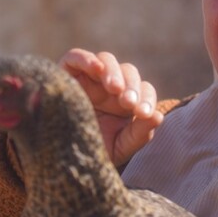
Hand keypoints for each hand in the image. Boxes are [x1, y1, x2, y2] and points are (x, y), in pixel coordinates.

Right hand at [59, 49, 162, 166]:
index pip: (144, 90)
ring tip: (114, 89)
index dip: (147, 99)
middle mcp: (109, 86)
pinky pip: (76, 56)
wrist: (60, 159)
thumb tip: (157, 117)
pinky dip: (86, 59)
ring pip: (107, 60)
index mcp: (126, 101)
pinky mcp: (66, 73)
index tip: (143, 114)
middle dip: (132, 86)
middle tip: (128, 103)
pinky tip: (96, 69)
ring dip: (114, 72)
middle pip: (128, 71)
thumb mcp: (120, 146)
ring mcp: (88, 77)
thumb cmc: (93, 150)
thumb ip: (140, 134)